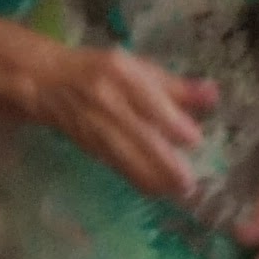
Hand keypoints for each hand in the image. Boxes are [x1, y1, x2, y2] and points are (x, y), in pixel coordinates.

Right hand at [30, 37, 214, 203]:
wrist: (46, 82)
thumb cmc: (100, 70)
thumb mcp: (137, 68)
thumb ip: (175, 86)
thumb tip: (212, 95)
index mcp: (121, 73)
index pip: (148, 99)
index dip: (171, 122)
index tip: (194, 140)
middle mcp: (106, 100)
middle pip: (137, 133)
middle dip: (164, 161)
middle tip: (189, 181)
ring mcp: (94, 125)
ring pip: (125, 156)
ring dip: (152, 177)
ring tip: (178, 191)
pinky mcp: (89, 146)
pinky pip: (115, 165)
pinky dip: (137, 179)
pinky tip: (156, 190)